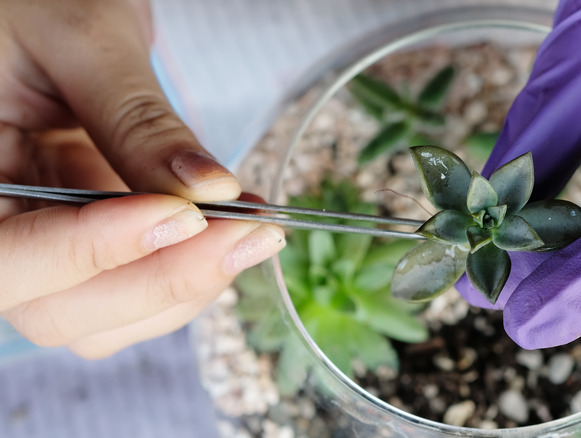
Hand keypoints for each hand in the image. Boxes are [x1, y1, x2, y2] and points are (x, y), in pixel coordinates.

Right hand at [0, 0, 284, 358]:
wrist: (53, 3)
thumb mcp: (83, 43)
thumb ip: (136, 121)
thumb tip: (210, 191)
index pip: (6, 258)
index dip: (89, 250)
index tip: (182, 216)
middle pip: (58, 307)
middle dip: (161, 278)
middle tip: (247, 234)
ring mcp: (40, 242)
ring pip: (102, 315)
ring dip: (183, 285)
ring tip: (252, 231)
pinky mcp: (86, 243)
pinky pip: (132, 286)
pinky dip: (187, 269)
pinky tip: (233, 229)